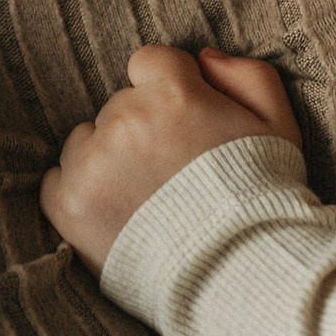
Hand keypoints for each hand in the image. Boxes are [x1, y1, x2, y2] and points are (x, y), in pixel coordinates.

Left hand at [40, 45, 301, 274]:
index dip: (169, 91)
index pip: (149, 62)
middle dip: (141, 128)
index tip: (184, 123)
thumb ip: (248, 75)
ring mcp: (93, 164)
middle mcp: (127, 121)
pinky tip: (115, 213)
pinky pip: (56, 180)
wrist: (238, 277)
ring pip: (86, 140)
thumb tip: (203, 58)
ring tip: (146, 198)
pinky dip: (78, 192)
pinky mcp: (68, 204)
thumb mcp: (279, 126)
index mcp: (174, 94)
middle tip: (172, 172)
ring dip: (106, 158)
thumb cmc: (262, 200)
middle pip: (119, 105)